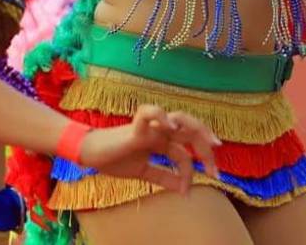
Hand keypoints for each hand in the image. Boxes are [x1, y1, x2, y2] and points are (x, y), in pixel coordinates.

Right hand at [79, 105, 221, 193]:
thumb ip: (163, 177)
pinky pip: (149, 113)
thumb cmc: (114, 159)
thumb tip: (184, 189)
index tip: (188, 191)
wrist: (89, 154)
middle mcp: (159, 130)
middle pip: (190, 130)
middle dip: (206, 146)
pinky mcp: (134, 127)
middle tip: (215, 168)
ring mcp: (149, 127)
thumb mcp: (143, 171)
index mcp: (162, 140)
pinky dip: (162, 116)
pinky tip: (171, 128)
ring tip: (210, 143)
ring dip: (197, 129)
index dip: (193, 169)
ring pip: (179, 117)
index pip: (185, 151)